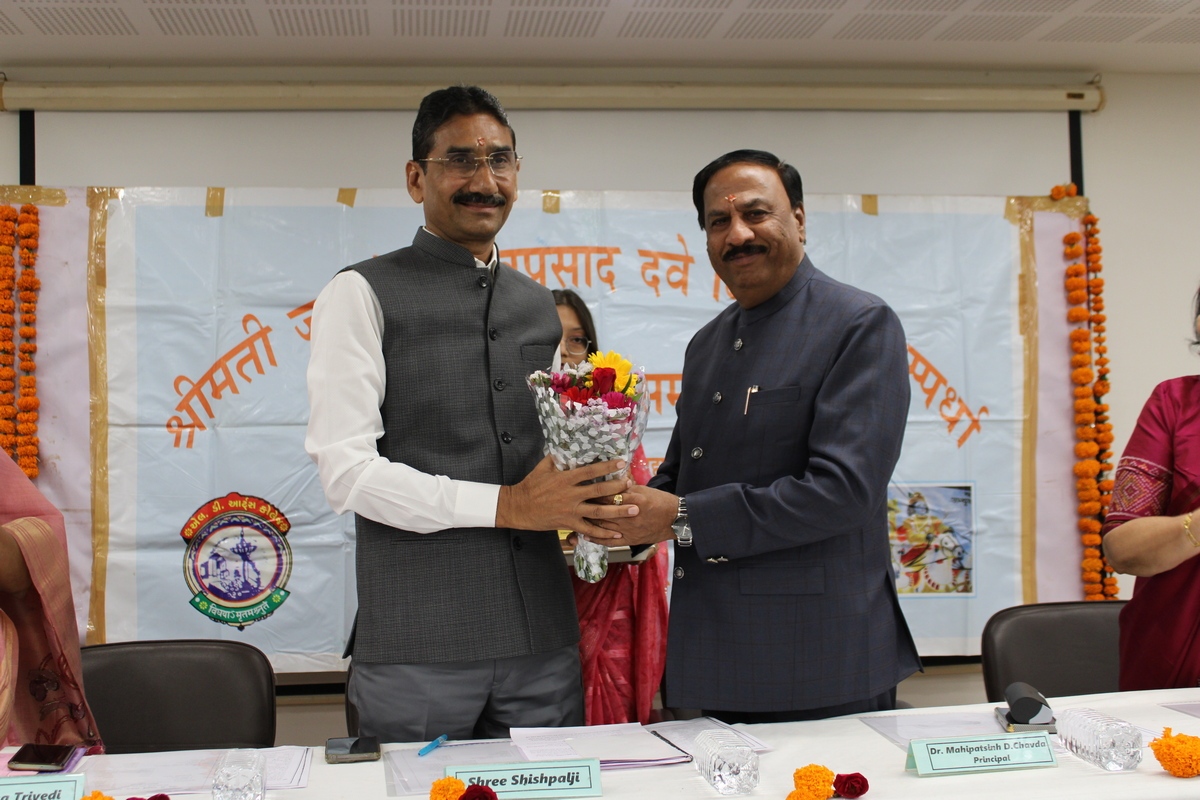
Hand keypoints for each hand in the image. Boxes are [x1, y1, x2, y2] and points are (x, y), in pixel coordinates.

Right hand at [496, 455, 637, 537]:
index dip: (607, 466)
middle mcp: (571, 494)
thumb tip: (570, 444)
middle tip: (631, 485)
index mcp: (566, 478)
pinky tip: (617, 535)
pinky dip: (604, 533)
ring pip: (599, 511)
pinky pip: (589, 530)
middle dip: (617, 487)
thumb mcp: (543, 467)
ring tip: (634, 510)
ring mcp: (571, 510)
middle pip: (599, 490)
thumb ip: (558, 456)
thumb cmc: (531, 485)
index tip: (621, 462)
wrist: (518, 507)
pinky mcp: (569, 524)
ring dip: (618, 511)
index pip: (590, 471)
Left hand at [581, 485, 677, 546]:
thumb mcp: (643, 489)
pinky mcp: (630, 540)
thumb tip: (610, 479)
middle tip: (570, 503)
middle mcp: (629, 514)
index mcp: (633, 498)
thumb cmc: (660, 501)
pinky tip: (584, 534)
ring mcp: (629, 529)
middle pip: (601, 510)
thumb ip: (626, 487)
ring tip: (572, 518)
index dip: (592, 492)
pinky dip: (596, 538)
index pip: (607, 494)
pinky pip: (610, 541)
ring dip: (586, 522)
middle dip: (585, 507)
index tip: (581, 489)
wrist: (675, 519)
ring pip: (602, 526)